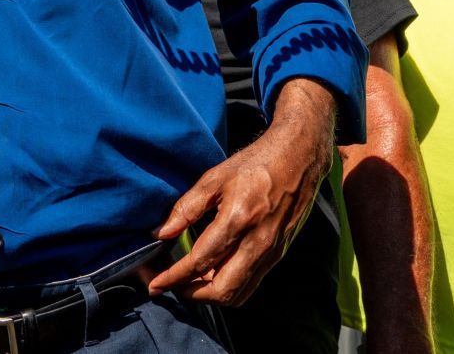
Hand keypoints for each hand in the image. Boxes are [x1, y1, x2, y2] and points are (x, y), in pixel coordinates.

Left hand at [150, 78, 332, 304]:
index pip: (200, 261)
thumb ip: (186, 208)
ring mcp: (271, 252)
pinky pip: (251, 284)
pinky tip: (212, 275)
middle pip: (221, 289)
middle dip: (190, 294)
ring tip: (188, 283)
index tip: (155, 282)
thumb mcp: (214, 178)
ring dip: (210, 295)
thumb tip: (160, 233)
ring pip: (238, 293)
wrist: (298, 158)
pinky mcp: (278, 255)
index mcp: (238, 219)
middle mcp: (257, 242)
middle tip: (169, 285)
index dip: (174, 276)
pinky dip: (228, 287)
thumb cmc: (254, 164)